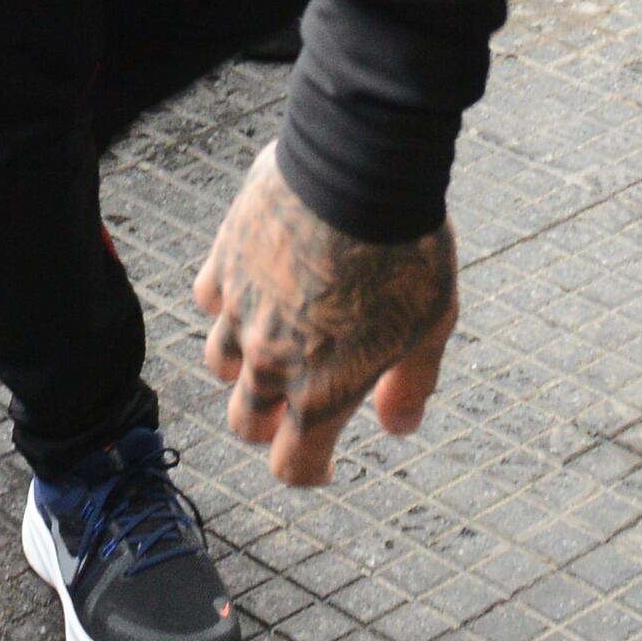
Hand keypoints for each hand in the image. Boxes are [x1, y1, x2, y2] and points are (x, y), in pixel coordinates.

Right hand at [195, 141, 458, 484]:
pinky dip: (228, 301)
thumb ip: (411, 385)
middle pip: (247, 421)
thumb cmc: (408, 250)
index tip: (322, 462)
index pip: (292, 465)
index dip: (308, 469)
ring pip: (219, 362)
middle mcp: (270, 360)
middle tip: (294, 402)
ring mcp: (240, 309)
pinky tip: (255, 285)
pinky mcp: (224, 259)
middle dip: (269, 422)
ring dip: (243, 365)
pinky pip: (210, 298)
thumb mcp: (431, 327)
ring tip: (272, 342)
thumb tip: (398, 428)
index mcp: (322, 390)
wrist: (363, 170)